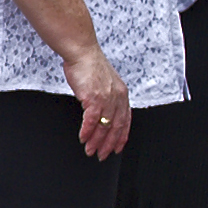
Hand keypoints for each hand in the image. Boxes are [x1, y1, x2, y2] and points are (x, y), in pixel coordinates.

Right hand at [60, 38, 131, 156]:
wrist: (82, 52)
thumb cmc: (89, 65)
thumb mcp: (106, 82)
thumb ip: (108, 96)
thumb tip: (103, 111)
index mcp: (122, 94)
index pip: (126, 120)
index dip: (122, 137)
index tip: (117, 148)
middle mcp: (117, 97)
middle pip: (115, 127)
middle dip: (108, 144)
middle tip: (102, 155)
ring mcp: (106, 98)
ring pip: (103, 126)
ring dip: (96, 141)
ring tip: (90, 150)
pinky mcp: (93, 98)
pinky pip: (91, 120)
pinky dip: (87, 131)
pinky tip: (83, 138)